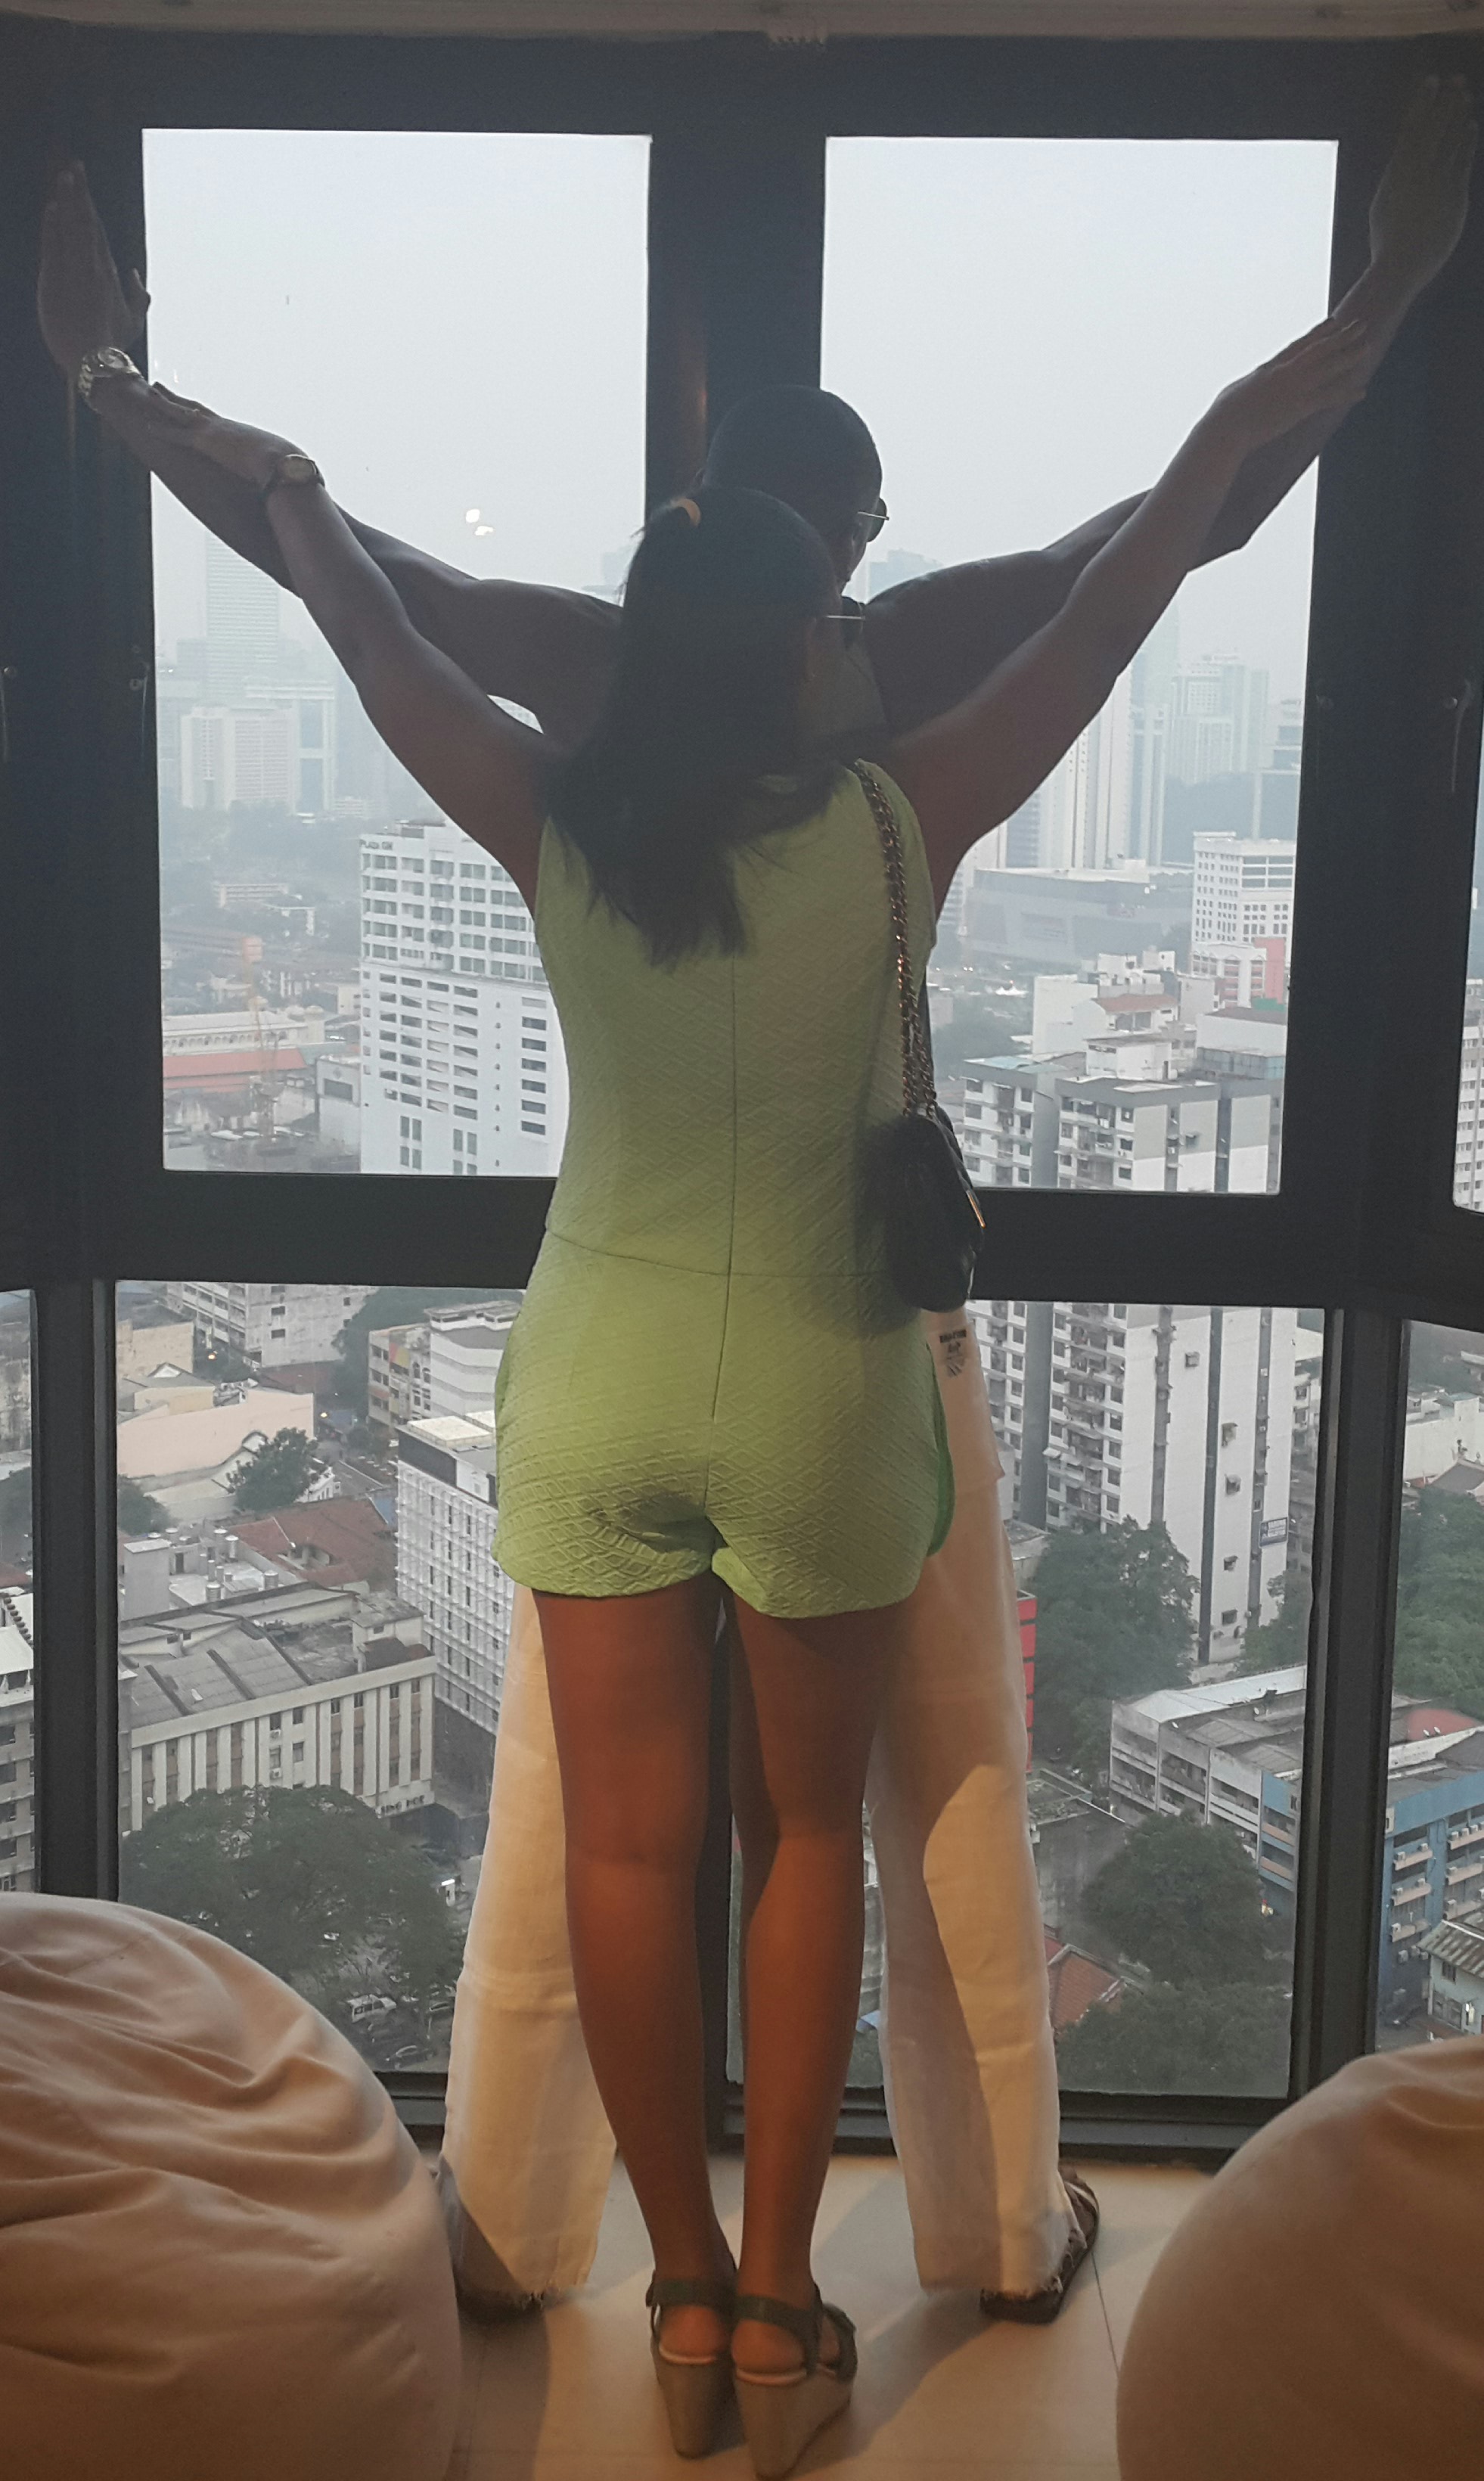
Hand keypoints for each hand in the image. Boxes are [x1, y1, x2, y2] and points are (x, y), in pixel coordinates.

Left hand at [38, 160, 148, 379]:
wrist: (94, 361)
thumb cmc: (112, 345)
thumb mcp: (132, 322)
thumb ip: (139, 296)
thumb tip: (137, 275)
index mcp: (108, 272)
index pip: (96, 230)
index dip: (87, 204)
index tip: (81, 182)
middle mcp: (93, 266)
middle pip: (85, 221)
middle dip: (80, 192)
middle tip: (75, 165)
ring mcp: (76, 272)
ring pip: (72, 229)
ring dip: (68, 200)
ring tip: (65, 175)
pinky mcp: (57, 281)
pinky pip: (55, 247)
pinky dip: (54, 226)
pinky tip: (53, 206)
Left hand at [137, 382, 306, 490]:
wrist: (284, 465)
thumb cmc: (290, 471)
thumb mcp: (288, 470)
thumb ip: (289, 472)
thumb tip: (309, 482)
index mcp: (243, 434)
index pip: (218, 422)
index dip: (203, 414)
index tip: (193, 407)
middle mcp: (226, 426)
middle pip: (195, 408)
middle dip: (178, 398)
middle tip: (161, 386)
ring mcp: (215, 431)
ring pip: (182, 413)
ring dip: (164, 402)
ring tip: (149, 390)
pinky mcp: (205, 443)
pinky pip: (177, 434)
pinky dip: (161, 429)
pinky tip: (146, 425)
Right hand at [1202, 313, 1370, 459]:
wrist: (1225, 429)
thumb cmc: (1222, 416)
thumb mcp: (1236, 393)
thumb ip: (1251, 385)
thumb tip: (1251, 386)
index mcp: (1270, 368)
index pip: (1300, 346)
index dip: (1318, 333)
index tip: (1333, 322)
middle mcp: (1285, 372)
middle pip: (1318, 349)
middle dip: (1340, 336)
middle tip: (1359, 324)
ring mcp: (1293, 388)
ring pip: (1328, 367)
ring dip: (1349, 355)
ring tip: (1367, 345)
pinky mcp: (1298, 407)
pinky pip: (1328, 398)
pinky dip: (1346, 393)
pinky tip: (1362, 391)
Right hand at [1369, 75, 1476, 301]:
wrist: (1403, 265)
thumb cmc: (1389, 241)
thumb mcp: (1384, 204)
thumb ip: (1397, 178)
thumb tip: (1404, 159)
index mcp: (1397, 172)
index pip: (1412, 127)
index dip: (1423, 101)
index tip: (1431, 81)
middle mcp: (1418, 172)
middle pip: (1434, 127)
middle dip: (1445, 101)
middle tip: (1455, 79)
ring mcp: (1438, 183)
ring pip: (1451, 140)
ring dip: (1458, 115)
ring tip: (1464, 95)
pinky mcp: (1455, 196)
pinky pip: (1462, 161)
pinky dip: (1467, 141)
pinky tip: (1470, 125)